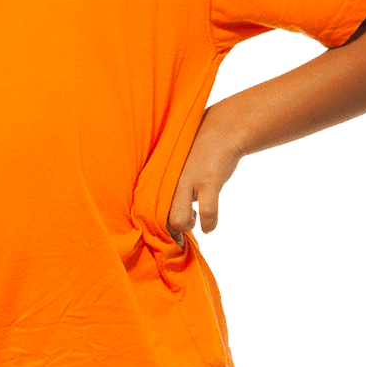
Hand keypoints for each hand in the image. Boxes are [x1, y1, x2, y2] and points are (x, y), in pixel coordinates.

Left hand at [166, 112, 243, 246]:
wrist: (221, 130)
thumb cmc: (194, 154)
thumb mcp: (171, 168)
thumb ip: (163, 186)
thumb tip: (161, 213)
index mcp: (157, 179)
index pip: (144, 211)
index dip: (153, 229)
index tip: (164, 235)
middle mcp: (168, 181)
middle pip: (158, 220)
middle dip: (170, 234)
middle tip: (180, 234)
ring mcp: (188, 181)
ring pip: (179, 221)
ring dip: (188, 227)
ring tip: (195, 219)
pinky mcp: (208, 181)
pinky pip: (207, 212)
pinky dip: (209, 224)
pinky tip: (209, 226)